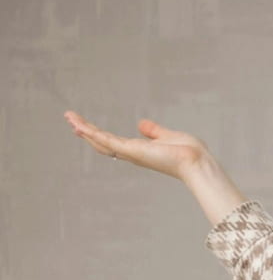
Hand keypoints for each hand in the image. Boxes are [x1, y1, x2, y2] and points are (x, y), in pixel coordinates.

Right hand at [64, 113, 244, 223]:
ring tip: (69, 118)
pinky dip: (92, 133)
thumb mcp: (168, 136)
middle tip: (71, 121)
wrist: (196, 161)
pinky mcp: (132, 150)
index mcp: (141, 151)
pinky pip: (107, 140)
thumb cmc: (189, 153)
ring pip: (102, 142)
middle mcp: (133, 154)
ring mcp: (131, 153)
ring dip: (84, 130)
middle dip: (87, 133)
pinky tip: (79, 125)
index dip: (100, 136)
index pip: (115, 143)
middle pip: (104, 144)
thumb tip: (141, 124)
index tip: (87, 127)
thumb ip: (154, 131)